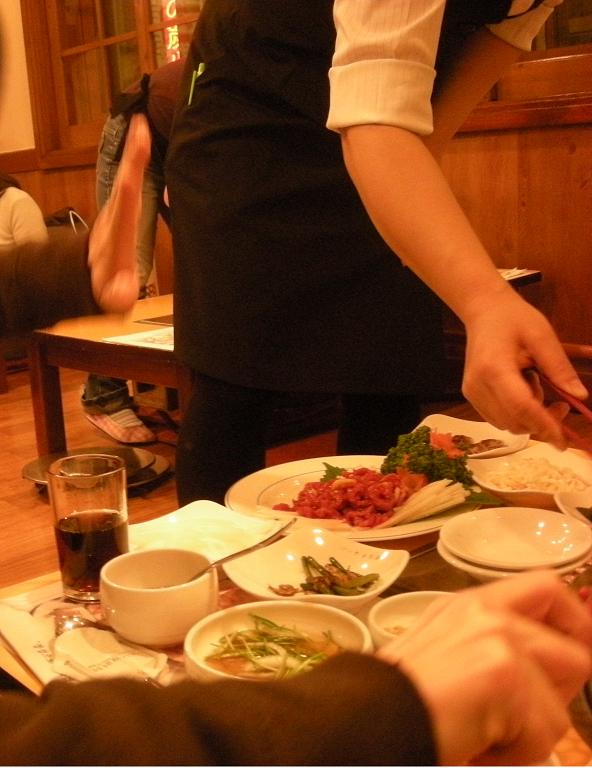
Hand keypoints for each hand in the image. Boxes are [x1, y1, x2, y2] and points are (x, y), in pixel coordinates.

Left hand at [88, 113, 150, 313]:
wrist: (89, 278)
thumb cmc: (107, 285)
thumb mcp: (112, 296)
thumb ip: (119, 293)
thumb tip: (125, 290)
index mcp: (118, 231)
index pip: (127, 197)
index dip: (133, 170)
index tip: (139, 146)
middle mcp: (115, 215)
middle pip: (126, 179)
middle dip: (133, 153)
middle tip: (141, 123)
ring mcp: (117, 210)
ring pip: (127, 176)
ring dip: (134, 152)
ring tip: (143, 126)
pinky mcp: (121, 208)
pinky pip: (130, 180)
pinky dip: (135, 162)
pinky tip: (142, 144)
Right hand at [377, 571, 591, 764]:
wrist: (361, 722)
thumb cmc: (395, 704)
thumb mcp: (448, 662)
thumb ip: (492, 655)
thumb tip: (548, 685)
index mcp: (468, 605)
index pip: (547, 588)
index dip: (575, 624)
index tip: (577, 658)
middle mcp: (483, 609)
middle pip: (574, 650)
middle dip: (558, 698)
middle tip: (514, 724)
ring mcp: (496, 636)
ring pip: (561, 702)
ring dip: (529, 736)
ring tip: (483, 741)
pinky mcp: (503, 670)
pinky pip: (545, 731)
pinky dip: (514, 756)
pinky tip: (474, 749)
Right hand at [461, 291, 586, 446]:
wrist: (484, 311)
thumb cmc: (515, 319)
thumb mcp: (542, 336)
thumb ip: (560, 367)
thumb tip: (580, 396)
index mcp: (495, 368)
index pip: (521, 407)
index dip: (545, 426)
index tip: (564, 440)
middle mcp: (478, 385)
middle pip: (514, 421)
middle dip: (542, 423)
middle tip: (563, 406)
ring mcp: (471, 392)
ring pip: (506, 424)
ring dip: (529, 419)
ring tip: (538, 388)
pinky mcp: (471, 395)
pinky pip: (498, 418)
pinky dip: (517, 415)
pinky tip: (523, 392)